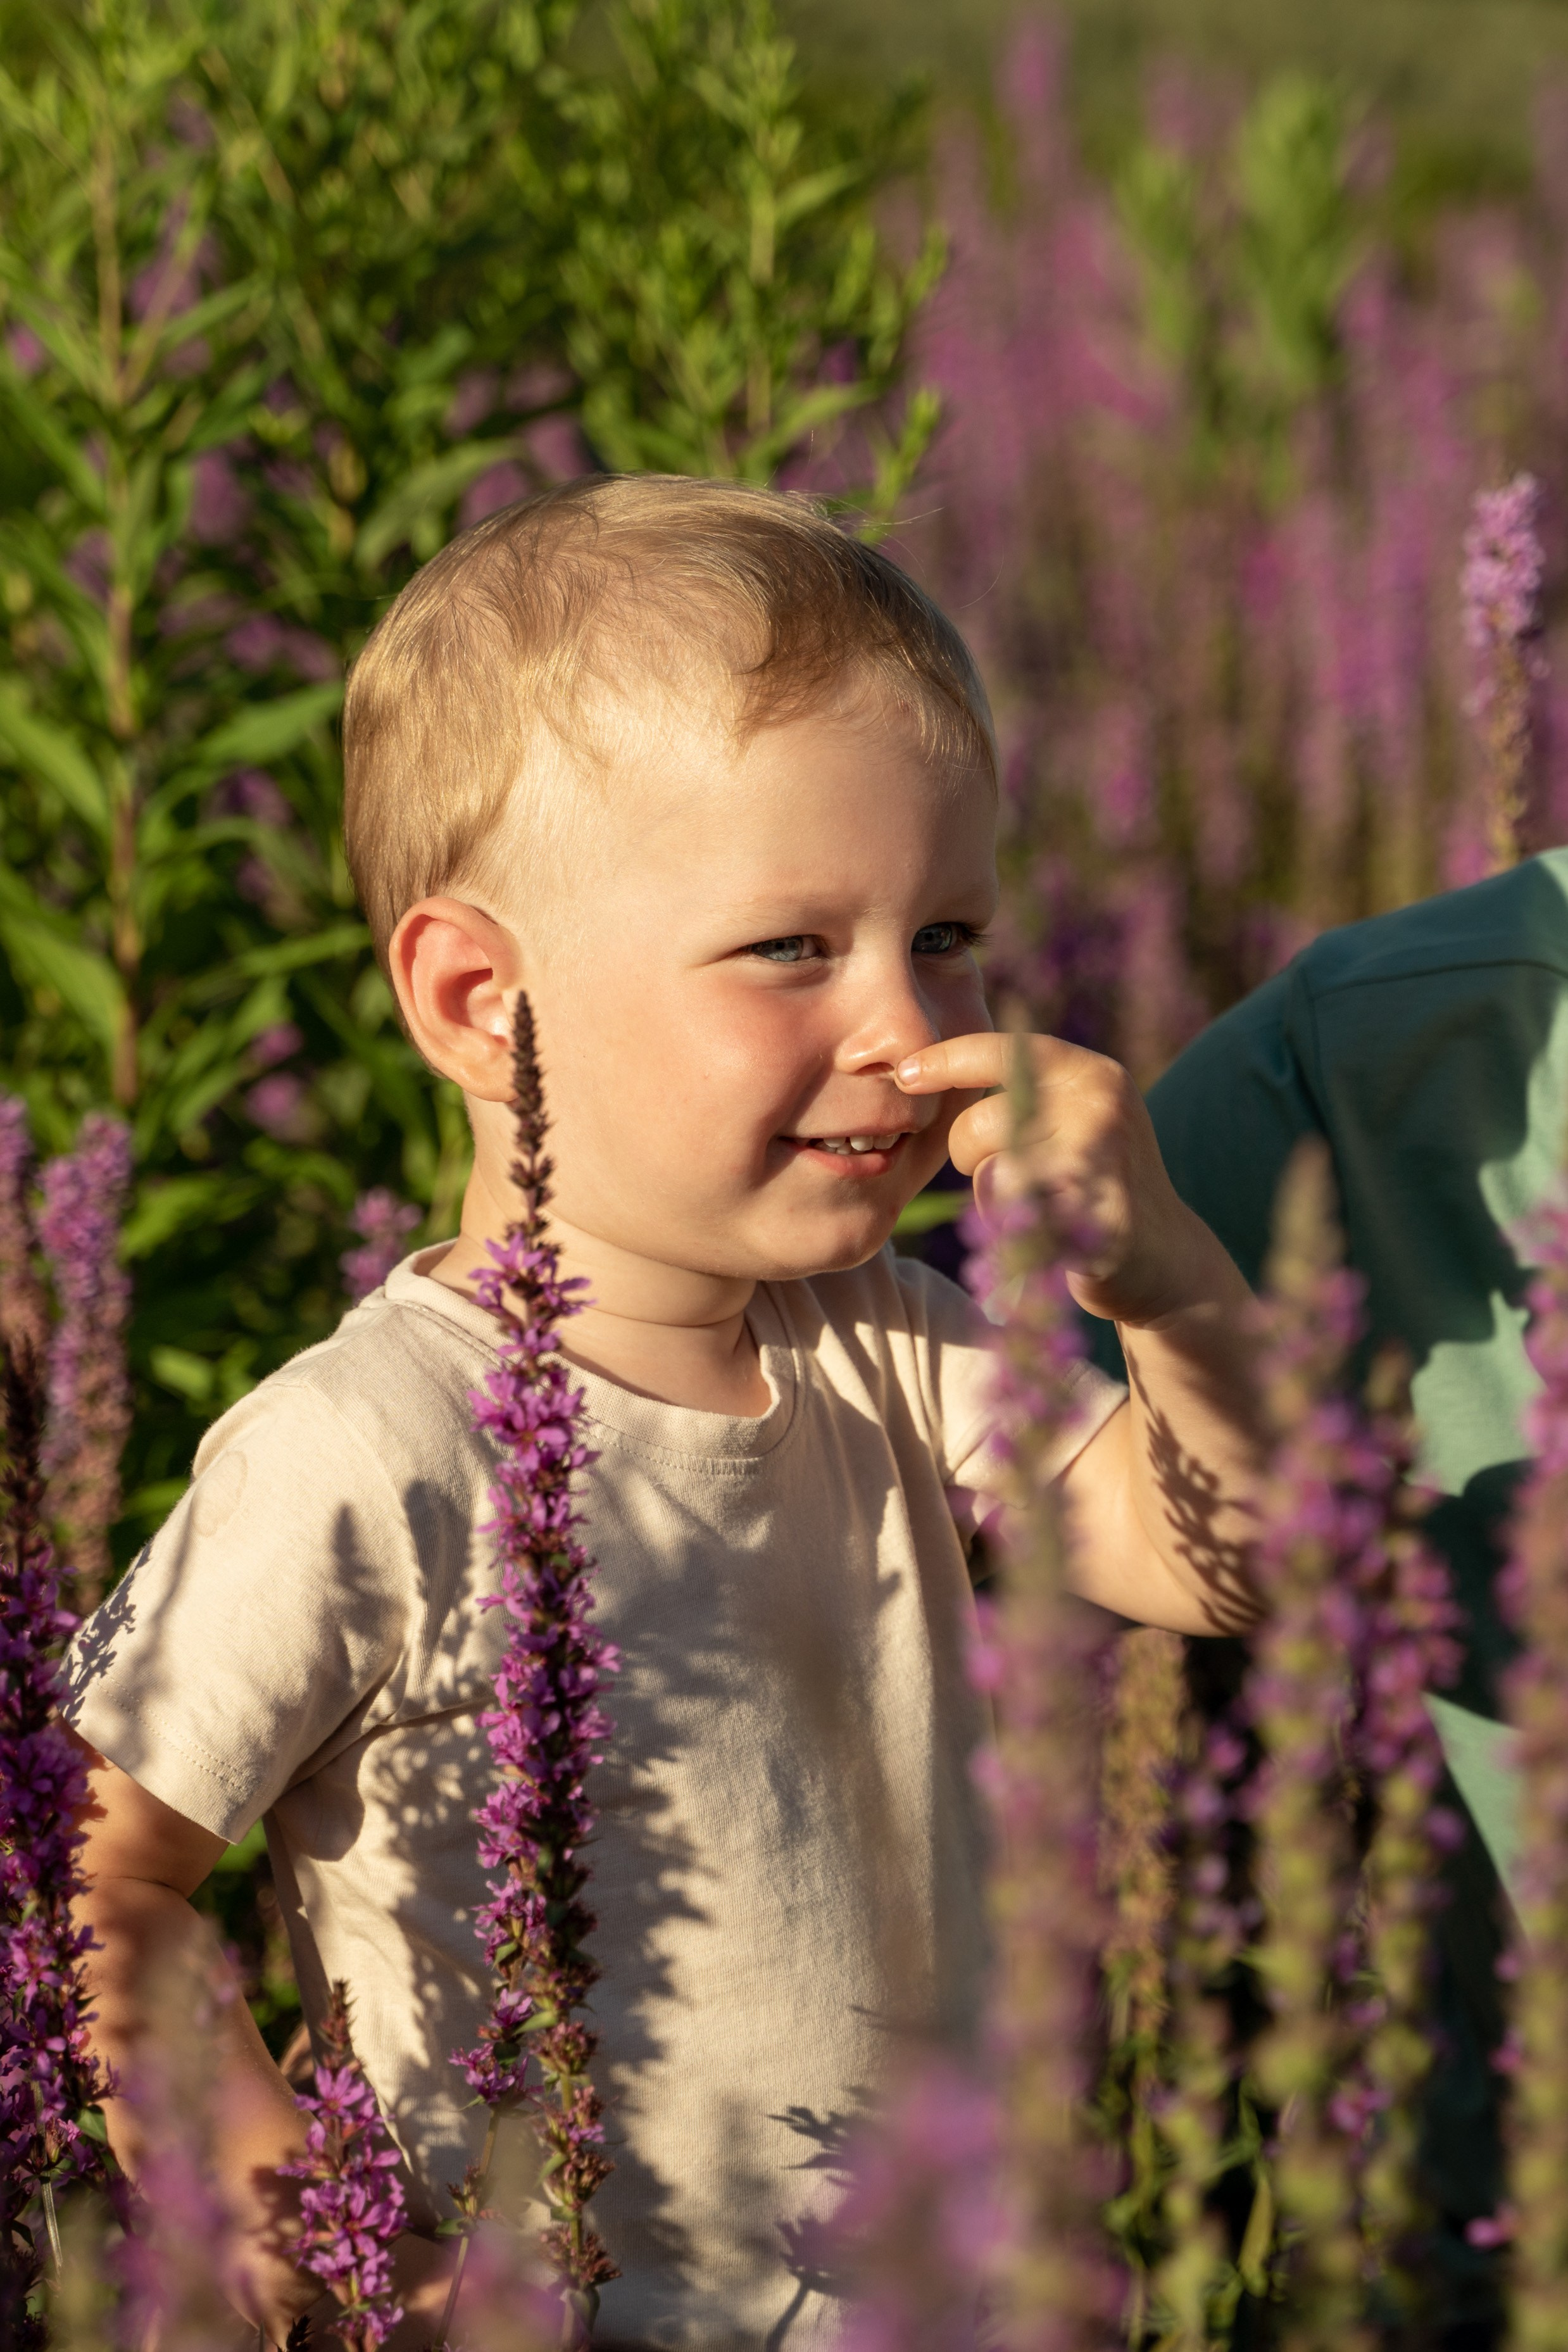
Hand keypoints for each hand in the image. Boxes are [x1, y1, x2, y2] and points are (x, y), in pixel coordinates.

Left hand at [895, 1031, 1223, 1327]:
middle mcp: (1101, 1109)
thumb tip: (927, 1068)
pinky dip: (1014, 1238)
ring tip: (1031, 1211)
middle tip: (1000, 1175)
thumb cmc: (1096, 1183)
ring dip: (991, 1202)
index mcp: (1093, 1074)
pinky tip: (1044, 1242)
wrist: (1166, 1261)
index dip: (947, 1060)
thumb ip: (1023, 1091)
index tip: (905, 1075)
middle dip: (967, 1155)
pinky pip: (1015, 1227)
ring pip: (991, 1177)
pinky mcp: (1098, 1225)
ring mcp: (1104, 1166)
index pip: (1003, 1052)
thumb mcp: (1074, 1118)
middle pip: (979, 1125)